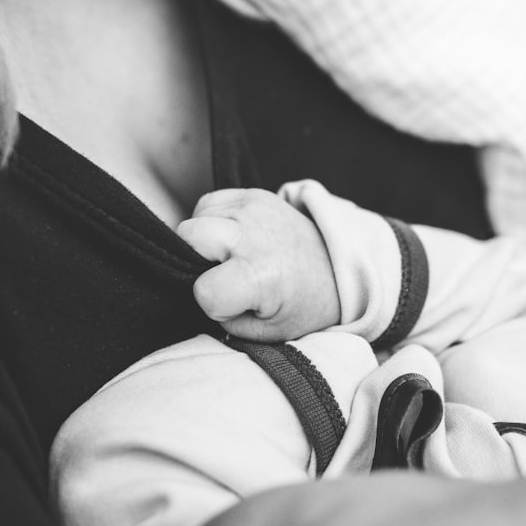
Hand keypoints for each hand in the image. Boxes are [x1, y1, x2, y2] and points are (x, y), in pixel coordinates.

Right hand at [177, 188, 340, 341]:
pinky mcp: (254, 194)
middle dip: (196, 260)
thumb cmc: (301, 304)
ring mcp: (254, 208)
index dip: (213, 304)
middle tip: (225, 275)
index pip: (203, 290)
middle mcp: (255, 234)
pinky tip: (234, 239)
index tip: (235, 304)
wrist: (336, 269)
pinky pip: (210, 203)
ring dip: (204, 239)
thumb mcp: (265, 331)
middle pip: (188, 234)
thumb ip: (224, 319)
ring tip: (232, 257)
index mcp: (260, 275)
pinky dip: (213, 221)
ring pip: (195, 217)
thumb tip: (194, 294)